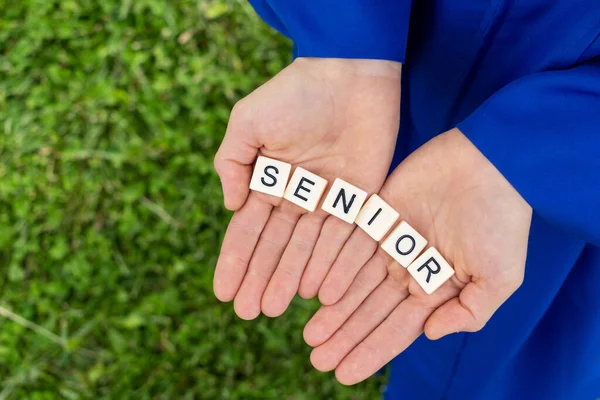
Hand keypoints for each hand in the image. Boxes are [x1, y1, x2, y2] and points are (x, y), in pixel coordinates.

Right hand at [213, 58, 401, 318]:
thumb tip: (231, 208)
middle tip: (247, 313)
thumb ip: (232, 163)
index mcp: (269, 180)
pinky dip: (331, 264)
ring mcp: (329, 201)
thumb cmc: (295, 92)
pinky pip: (344, 238)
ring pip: (308, 249)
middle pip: (276, 247)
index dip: (235, 261)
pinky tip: (316, 291)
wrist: (350, 72)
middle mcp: (298, 197)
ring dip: (290, 278)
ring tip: (275, 309)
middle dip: (260, 278)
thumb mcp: (249, 121)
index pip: (248, 230)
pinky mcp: (361, 199)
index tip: (224, 293)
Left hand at [303, 128, 531, 384]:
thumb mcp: (500, 278)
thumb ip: (470, 312)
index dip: (371, 350)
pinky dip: (334, 268)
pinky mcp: (376, 211)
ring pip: (354, 281)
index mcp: (435, 286)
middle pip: (369, 308)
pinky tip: (315, 292)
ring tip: (310, 336)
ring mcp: (390, 240)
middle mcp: (408, 267)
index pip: (397, 326)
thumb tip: (431, 334)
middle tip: (317, 359)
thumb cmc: (502, 221)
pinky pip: (350, 245)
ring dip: (334, 310)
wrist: (492, 163)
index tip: (344, 373)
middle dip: (345, 335)